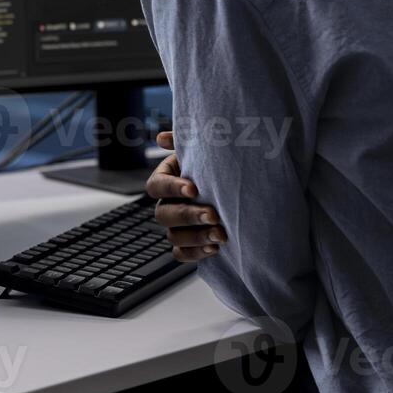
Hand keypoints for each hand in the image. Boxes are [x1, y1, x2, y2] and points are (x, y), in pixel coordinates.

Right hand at [147, 131, 227, 262]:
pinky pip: (180, 254)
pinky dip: (195, 253)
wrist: (236, 188)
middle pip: (164, 215)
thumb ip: (184, 141)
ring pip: (173, 236)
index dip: (172, 188)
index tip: (194, 188)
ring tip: (220, 234)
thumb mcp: (202, 149)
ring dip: (196, 237)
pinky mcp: (187, 244)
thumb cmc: (215, 164)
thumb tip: (162, 138)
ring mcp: (175, 226)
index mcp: (166, 179)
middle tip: (213, 215)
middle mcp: (167, 204)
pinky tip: (214, 248)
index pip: (156, 186)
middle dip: (189, 215)